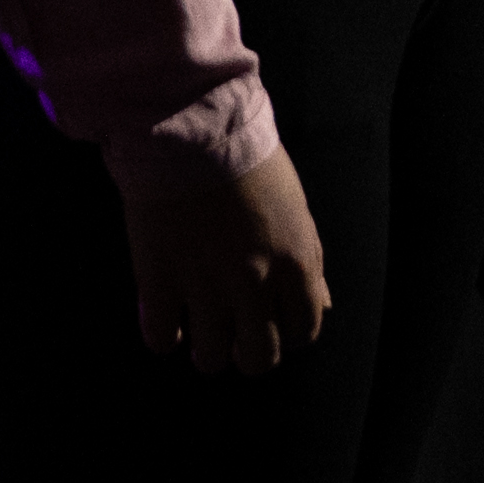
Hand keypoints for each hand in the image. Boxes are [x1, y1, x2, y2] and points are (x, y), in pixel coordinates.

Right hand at [120, 138, 331, 375]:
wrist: (191, 123)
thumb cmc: (248, 155)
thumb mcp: (295, 206)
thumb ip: (309, 260)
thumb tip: (324, 304)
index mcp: (296, 263)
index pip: (305, 331)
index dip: (289, 335)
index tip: (273, 326)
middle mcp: (255, 283)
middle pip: (259, 358)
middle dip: (248, 354)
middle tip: (233, 337)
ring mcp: (205, 285)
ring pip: (211, 358)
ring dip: (206, 353)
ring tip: (196, 336)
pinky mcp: (159, 278)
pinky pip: (161, 337)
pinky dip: (163, 338)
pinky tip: (164, 324)